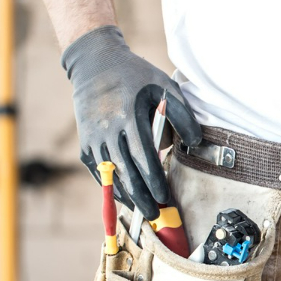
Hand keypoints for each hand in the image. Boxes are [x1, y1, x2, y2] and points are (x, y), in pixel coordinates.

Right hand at [62, 25, 201, 219]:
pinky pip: (98, 172)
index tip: (164, 197)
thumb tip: (195, 143)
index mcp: (129, 118)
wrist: (94, 64)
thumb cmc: (135, 76)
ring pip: (110, 176)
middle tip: (154, 215)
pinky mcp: (85, 144)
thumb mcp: (163, 86)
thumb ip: (182, 115)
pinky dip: (110, 187)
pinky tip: (124, 196)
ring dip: (125, 196)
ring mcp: (93, 139)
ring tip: (141, 211)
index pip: (142, 158)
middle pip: (126, 173)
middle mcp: (108, 131)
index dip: (153, 181)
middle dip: (141, 197)